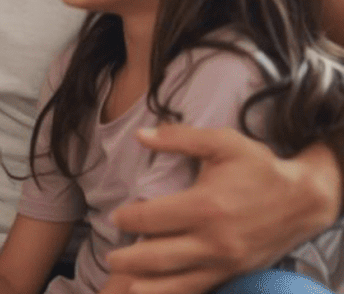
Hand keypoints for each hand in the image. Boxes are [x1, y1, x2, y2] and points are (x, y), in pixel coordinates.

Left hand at [105, 125, 338, 293]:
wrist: (303, 200)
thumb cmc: (260, 168)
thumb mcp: (223, 142)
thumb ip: (179, 138)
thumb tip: (141, 135)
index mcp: (205, 205)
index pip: (150, 219)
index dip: (126, 219)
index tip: (115, 217)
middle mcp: (213, 239)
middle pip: (157, 256)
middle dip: (128, 259)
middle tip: (110, 257)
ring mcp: (225, 261)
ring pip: (176, 282)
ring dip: (147, 285)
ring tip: (126, 284)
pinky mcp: (234, 272)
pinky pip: (198, 288)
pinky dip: (174, 293)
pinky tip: (155, 292)